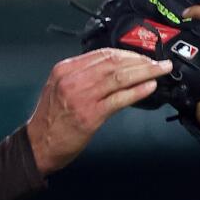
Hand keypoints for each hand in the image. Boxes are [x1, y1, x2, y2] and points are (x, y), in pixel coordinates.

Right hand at [27, 50, 170, 173]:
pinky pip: (119, 98)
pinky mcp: (90, 115)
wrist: (38, 145)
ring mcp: (81, 96)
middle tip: (159, 62)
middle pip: (114, 62)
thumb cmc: (51, 120)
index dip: (128, 53)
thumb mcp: (60, 88)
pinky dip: (138, 91)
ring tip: (161, 71)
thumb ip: (81, 76)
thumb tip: (112, 69)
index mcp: (65, 69)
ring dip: (145, 72)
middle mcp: (73, 79)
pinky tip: (150, 87)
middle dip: (141, 60)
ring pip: (120, 77)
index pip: (103, 53)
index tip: (143, 56)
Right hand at [182, 4, 199, 131]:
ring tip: (175, 45)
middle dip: (193, 27)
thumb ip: (185, 59)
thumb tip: (170, 48)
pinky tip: (182, 60)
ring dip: (194, 41)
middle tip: (173, 32)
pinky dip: (199, 54)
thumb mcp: (198, 77)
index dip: (198, 10)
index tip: (183, 16)